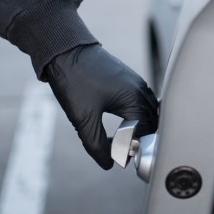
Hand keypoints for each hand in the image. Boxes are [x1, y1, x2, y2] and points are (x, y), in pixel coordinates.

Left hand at [46, 43, 158, 169]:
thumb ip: (97, 145)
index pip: (143, 133)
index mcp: (134, 99)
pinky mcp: (127, 79)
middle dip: (137, 139)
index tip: (114, 156)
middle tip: (119, 151)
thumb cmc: (74, 80)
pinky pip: (140, 102)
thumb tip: (110, 164)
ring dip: (138, 128)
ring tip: (121, 140)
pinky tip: (123, 123)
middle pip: (149, 123)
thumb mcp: (83, 119)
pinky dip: (135, 116)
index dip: (130, 149)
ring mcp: (135, 82)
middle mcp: (139, 89)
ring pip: (147, 112)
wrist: (64, 50)